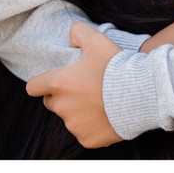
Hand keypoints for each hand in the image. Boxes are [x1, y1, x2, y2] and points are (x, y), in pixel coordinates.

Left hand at [26, 21, 121, 148]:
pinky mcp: (88, 140)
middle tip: (83, 88)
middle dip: (62, 96)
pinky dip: (93, 127)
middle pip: (51, 103)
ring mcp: (75, 126)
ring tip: (100, 101)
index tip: (51, 81)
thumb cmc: (115, 66)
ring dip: (79, 112)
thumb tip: (71, 39)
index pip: (33, 87)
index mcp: (59, 84)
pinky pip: (85, 133)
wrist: (140, 94)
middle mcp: (62, 107)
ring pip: (70, 118)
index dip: (40, 83)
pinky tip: (107, 115)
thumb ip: (77, 32)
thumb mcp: (96, 39)